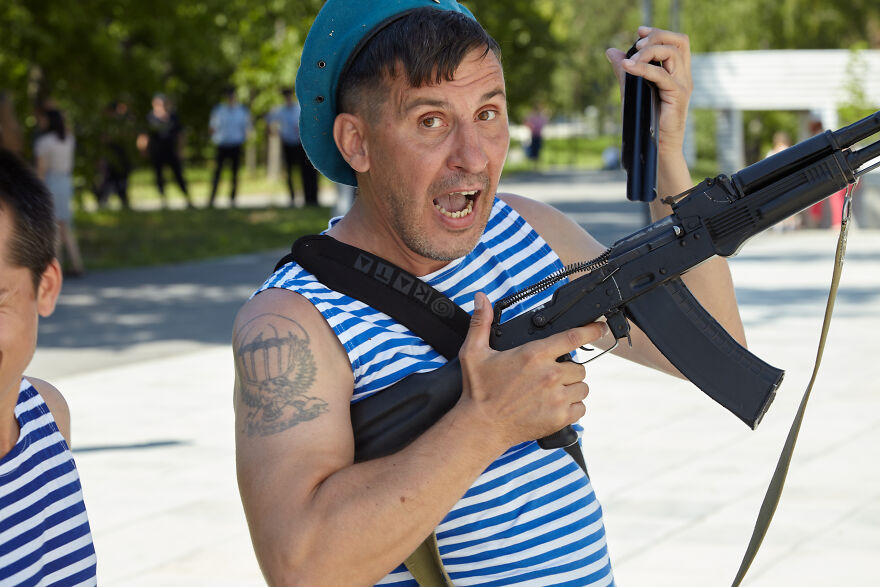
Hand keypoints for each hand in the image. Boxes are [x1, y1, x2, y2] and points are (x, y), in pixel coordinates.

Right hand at [457, 292, 606, 447]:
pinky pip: (581, 407)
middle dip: (568, 368)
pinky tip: (555, 405)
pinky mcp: (560, 417)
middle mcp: (550, 374)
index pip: (573, 336)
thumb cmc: (479, 390)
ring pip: (582, 386)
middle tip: (549, 375)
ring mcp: (557, 397)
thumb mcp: (474, 352)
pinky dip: (572, 406)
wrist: (481, 426)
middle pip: (579, 366)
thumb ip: (481, 322)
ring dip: (572, 387)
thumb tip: (481, 298)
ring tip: (552, 391)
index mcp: (534, 354)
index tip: (600, 327)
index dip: (592, 329)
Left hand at [606, 26, 692, 156]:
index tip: (639, 31)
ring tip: (630, 58)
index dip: (659, 32)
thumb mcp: (632, 92)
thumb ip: (625, 71)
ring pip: (672, 53)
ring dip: (649, 50)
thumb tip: (612, 51)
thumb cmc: (646, 124)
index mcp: (676, 73)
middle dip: (657, 35)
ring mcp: (682, 85)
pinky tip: (628, 67)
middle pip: (679, 41)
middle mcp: (683, 76)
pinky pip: (661, 75)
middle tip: (638, 41)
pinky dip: (643, 69)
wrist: (657, 149)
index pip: (677, 42)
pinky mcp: (677, 96)